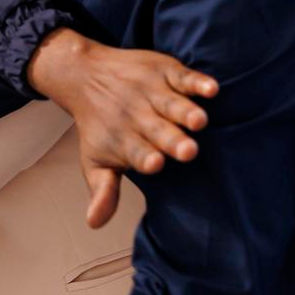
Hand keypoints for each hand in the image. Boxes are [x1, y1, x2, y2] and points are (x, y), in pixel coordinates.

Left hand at [26, 28, 216, 229]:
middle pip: (158, 131)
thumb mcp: (95, 160)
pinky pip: (183, 77)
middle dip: (172, 141)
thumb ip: (103, 190)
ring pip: (172, 104)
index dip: (145, 158)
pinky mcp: (165, 71)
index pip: (136, 152)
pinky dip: (197, 82)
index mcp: (124, 141)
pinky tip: (210, 89)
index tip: (155, 164)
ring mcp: (151, 92)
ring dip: (185, 112)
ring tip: (199, 121)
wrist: (84, 76)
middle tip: (188, 151)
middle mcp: (138, 116)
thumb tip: (94, 223)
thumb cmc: (99, 126)